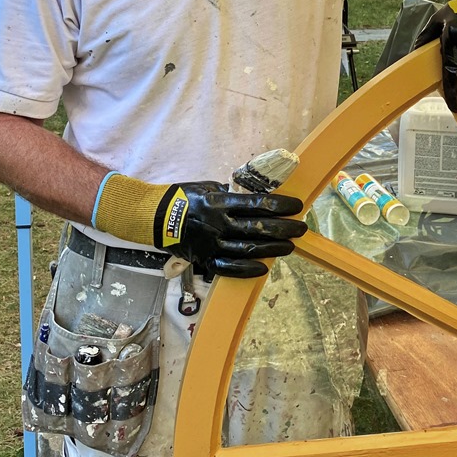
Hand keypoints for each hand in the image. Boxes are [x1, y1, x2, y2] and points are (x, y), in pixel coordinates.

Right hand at [155, 182, 306, 277]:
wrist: (155, 217)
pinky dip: (247, 269)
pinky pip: (229, 268)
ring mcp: (212, 244)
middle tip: (301, 228)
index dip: (281, 206)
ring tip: (289, 246)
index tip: (298, 206)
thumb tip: (255, 197)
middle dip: (284, 229)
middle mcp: (218, 223)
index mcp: (220, 201)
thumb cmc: (184, 197)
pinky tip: (263, 268)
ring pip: (248, 250)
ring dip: (272, 249)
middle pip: (258, 228)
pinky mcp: (205, 259)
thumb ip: (231, 194)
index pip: (257, 204)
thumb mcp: (208, 186)